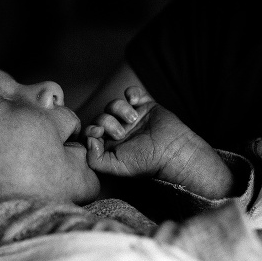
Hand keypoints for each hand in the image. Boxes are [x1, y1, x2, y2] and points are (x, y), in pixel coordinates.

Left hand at [83, 87, 233, 197]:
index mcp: (110, 145)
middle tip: (121, 132)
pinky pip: (132, 93)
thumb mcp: (116, 167)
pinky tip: (135, 101)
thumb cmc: (145, 163)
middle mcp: (119, 131)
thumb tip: (88, 140)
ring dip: (119, 109)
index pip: (92, 132)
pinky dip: (131, 93)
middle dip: (107, 122)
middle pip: (101, 117)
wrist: (173, 152)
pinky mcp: (145, 106)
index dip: (90, 129)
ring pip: (114, 104)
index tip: (98, 133)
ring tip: (132, 118)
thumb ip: (94, 159)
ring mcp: (132, 118)